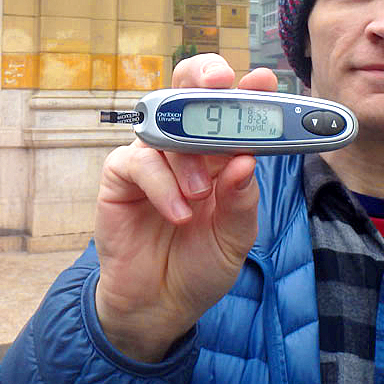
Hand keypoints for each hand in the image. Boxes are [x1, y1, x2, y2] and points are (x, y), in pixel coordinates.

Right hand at [93, 54, 276, 361]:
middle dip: (204, 78)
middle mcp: (185, 150)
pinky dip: (160, 184)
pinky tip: (177, 213)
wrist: (160, 305)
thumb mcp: (235, 238)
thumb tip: (247, 160)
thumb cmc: (200, 265)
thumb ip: (242, 200)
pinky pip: (137, 161)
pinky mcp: (121, 177)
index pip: (233, 114)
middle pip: (187, 92)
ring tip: (199, 196)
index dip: (247, 92)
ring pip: (164, 128)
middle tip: (220, 84)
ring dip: (187, 157)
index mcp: (221, 157)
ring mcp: (152, 160)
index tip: (263, 81)